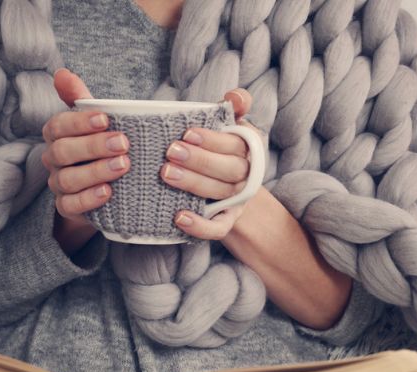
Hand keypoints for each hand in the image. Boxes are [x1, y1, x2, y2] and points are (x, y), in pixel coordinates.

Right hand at [41, 68, 131, 230]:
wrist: (105, 187)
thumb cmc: (100, 146)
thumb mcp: (95, 121)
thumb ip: (80, 98)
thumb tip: (61, 72)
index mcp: (57, 135)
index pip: (58, 125)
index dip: (79, 122)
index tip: (106, 119)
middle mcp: (54, 159)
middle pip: (62, 152)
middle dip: (93, 146)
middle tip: (123, 143)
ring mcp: (58, 184)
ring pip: (67, 179)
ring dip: (96, 171)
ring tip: (123, 166)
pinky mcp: (67, 207)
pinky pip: (70, 205)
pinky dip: (89, 199)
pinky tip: (108, 192)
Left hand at [161, 88, 266, 240]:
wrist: (227, 189)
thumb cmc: (220, 148)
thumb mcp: (228, 125)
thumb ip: (233, 107)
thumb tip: (235, 97)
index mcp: (250, 148)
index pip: (236, 144)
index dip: (213, 140)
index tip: (187, 132)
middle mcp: (248, 175)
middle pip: (230, 169)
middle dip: (200, 160)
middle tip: (171, 151)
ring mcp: (238, 200)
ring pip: (221, 193)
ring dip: (193, 183)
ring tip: (166, 173)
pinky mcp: (226, 221)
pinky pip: (218, 228)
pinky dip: (200, 225)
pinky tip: (179, 217)